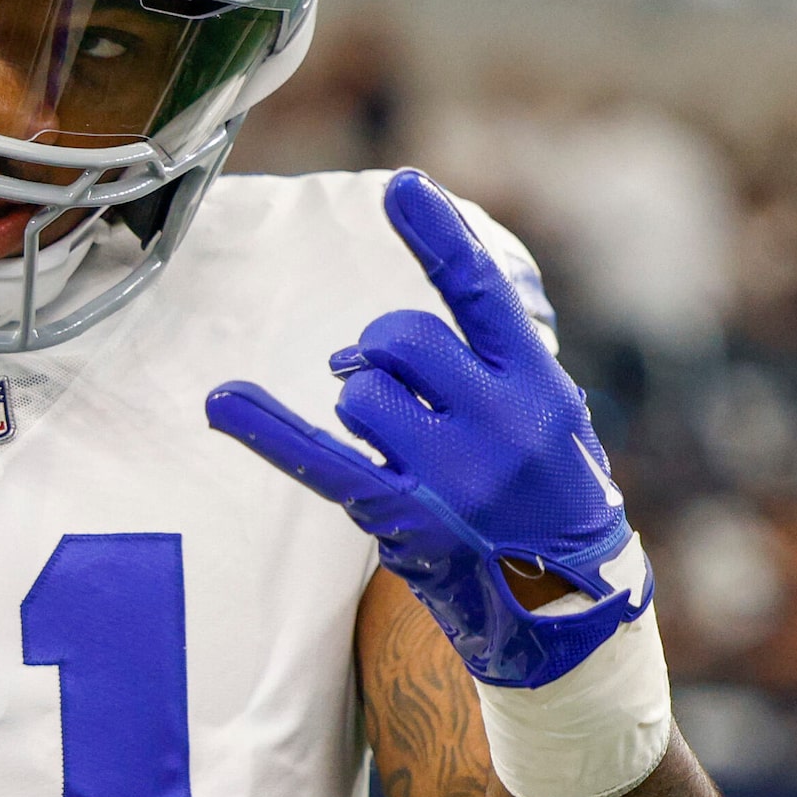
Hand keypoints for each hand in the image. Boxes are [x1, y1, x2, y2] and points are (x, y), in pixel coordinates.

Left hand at [206, 168, 648, 687]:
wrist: (574, 610)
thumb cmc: (549, 501)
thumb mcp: (550, 423)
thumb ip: (482, 371)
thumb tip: (363, 354)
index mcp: (537, 385)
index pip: (482, 292)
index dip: (439, 236)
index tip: (400, 186)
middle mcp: (500, 422)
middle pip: (398, 337)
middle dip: (379, 351)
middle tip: (388, 384)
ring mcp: (454, 473)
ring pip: (360, 394)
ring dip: (362, 409)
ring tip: (400, 447)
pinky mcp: (406, 518)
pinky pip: (320, 460)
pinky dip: (266, 429)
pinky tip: (222, 402)